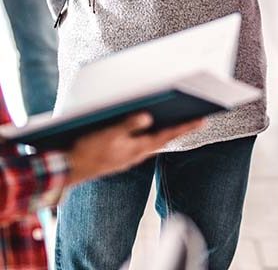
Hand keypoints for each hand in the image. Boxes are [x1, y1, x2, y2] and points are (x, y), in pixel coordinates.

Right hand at [67, 113, 203, 184]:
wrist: (68, 169)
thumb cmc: (87, 150)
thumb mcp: (108, 134)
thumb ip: (128, 125)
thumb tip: (148, 117)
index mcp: (137, 149)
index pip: (167, 135)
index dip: (185, 127)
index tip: (202, 120)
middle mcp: (136, 154)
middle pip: (163, 139)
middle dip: (180, 128)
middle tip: (197, 119)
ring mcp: (128, 157)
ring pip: (152, 142)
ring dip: (166, 132)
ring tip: (179, 121)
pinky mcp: (119, 157)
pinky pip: (141, 145)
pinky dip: (150, 136)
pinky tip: (150, 129)